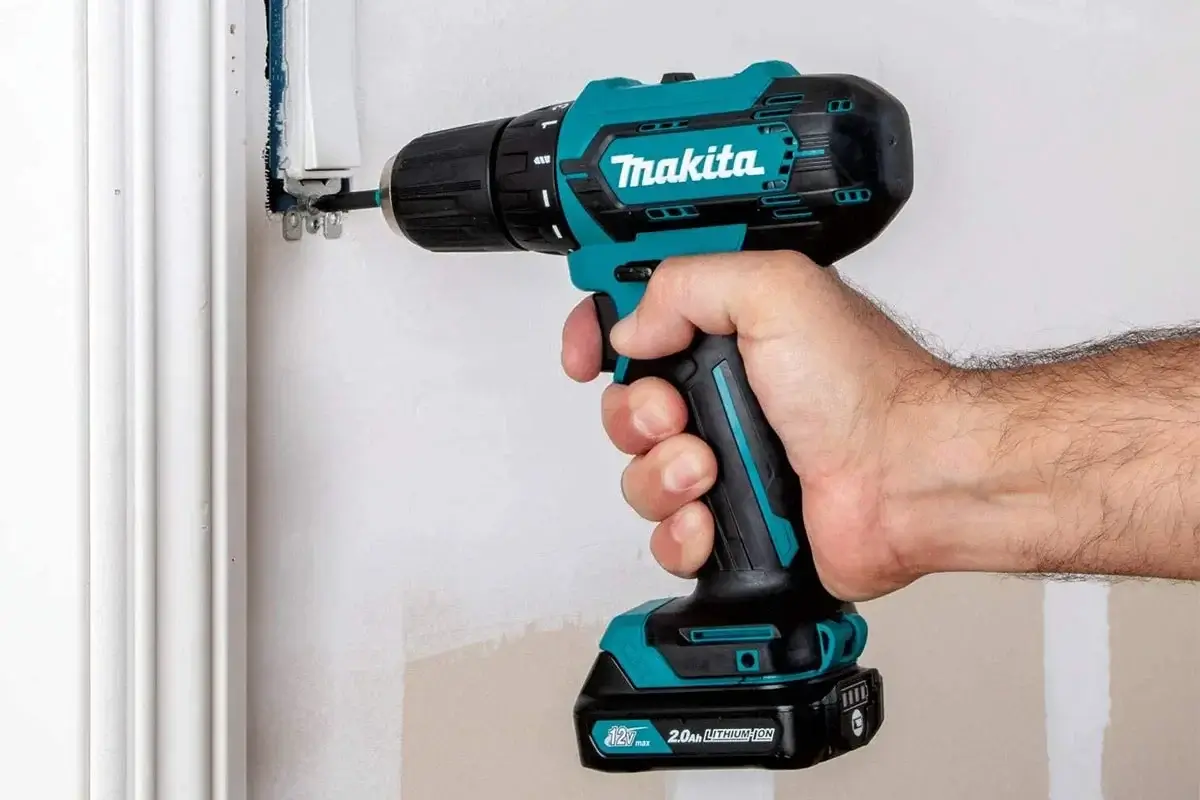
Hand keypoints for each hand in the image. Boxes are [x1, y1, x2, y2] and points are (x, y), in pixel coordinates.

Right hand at [560, 250, 949, 601]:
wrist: (908, 479)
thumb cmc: (867, 390)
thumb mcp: (776, 289)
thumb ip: (687, 284)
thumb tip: (632, 327)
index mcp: (731, 336)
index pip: (636, 325)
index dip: (597, 337)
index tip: (586, 356)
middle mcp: (726, 398)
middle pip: (625, 407)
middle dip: (635, 416)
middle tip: (675, 416)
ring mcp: (729, 462)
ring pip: (639, 476)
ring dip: (662, 475)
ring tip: (708, 469)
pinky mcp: (735, 524)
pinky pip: (668, 536)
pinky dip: (682, 532)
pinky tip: (712, 518)